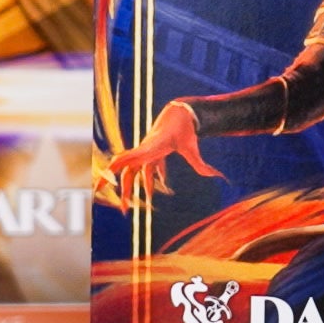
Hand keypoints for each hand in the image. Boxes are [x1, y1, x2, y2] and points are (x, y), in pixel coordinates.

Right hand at [96, 99, 216, 211]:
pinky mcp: (152, 152)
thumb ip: (201, 164)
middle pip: (128, 173)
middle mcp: (144, 151)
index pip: (130, 159)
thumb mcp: (192, 147)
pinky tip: (155, 190)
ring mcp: (146, 152)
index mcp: (150, 148)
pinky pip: (146, 168)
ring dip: (133, 188)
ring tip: (133, 206)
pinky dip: (149, 179)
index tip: (105, 175)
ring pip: (134, 172)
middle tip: (123, 209)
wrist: (181, 112)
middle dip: (124, 191)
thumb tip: (218, 176)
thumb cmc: (185, 129)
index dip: (117, 167)